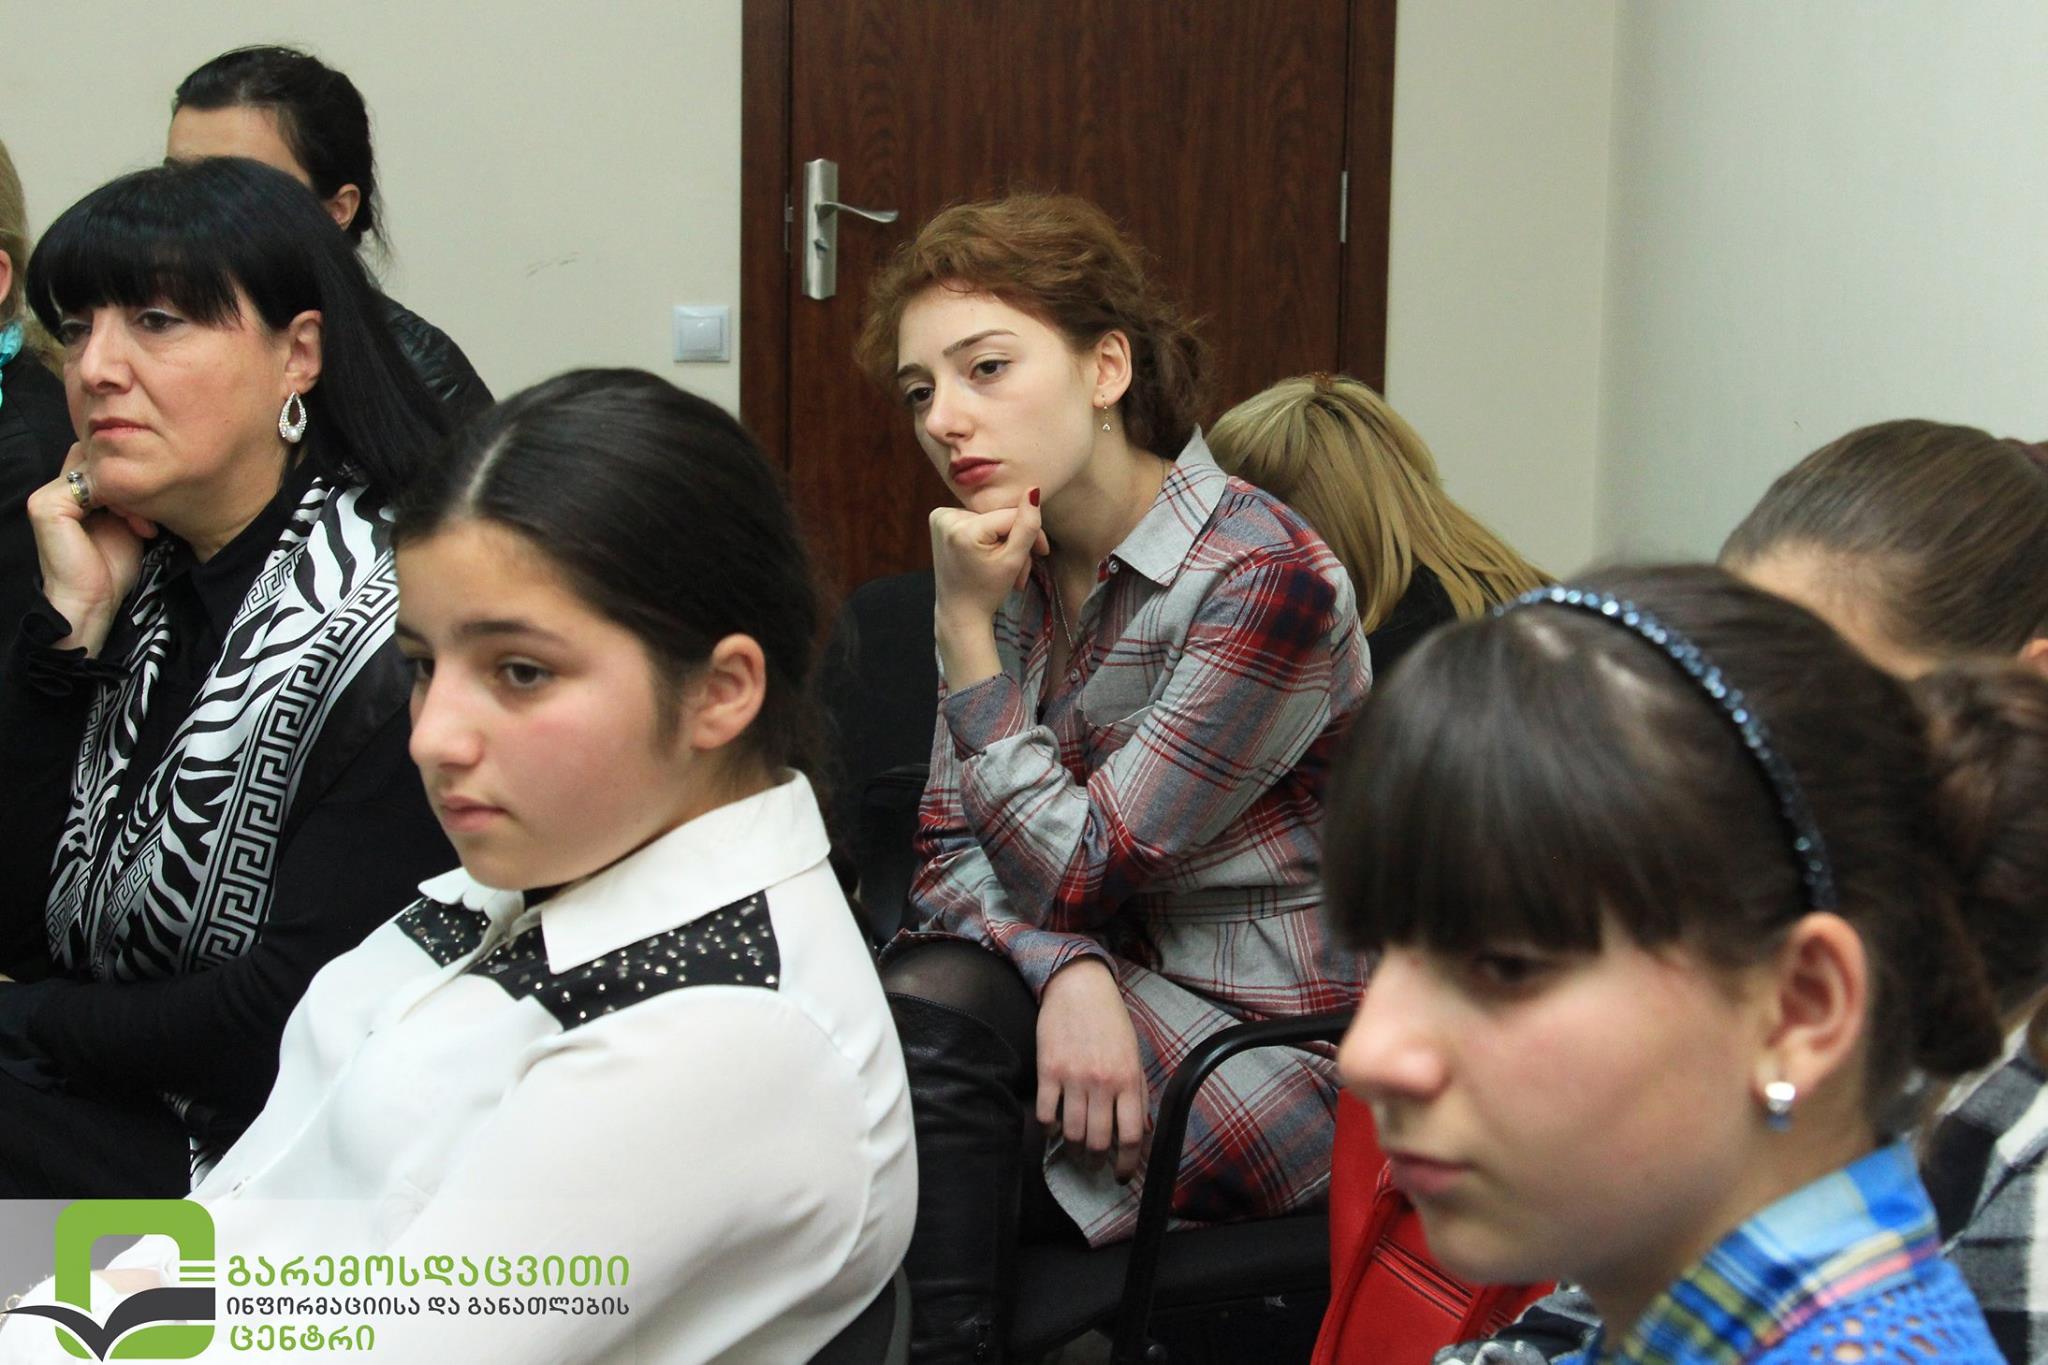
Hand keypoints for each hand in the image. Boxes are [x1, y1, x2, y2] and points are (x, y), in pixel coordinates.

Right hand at [28, 443, 156, 656]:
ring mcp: (47, 496)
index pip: (103, 462)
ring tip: (143, 525)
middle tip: (150, 517)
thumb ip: (124, 497)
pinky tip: (133, 525)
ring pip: (98, 472)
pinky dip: (117, 502)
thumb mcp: (124, 523)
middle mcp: (54, 490)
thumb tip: (146, 473)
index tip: (156, 505)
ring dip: (127, 495)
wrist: (94, 602)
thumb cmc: (110, 570)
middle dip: (131, 484)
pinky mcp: (47, 506)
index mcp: (71, 493)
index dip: (130, 478)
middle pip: (100, 462)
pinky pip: (89, 486)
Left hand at [929, 484, 1048, 627]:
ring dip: (1002, 538)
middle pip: (999, 516)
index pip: (1011, 515)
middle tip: (1022, 565)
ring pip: (989, 518)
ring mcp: (939, 518)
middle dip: (1015, 538)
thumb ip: (1027, 525)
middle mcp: (946, 518)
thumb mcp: (1013, 560)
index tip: (1041, 552)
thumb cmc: (987, 592)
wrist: (960, 612)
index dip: (1030, 531)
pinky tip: (986, 553)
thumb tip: (1033, 489)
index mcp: (963, 529)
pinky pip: (974, 518)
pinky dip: (985, 534)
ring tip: (1005, 564)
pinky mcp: (938, 520)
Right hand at [1036, 957, 1149, 1180]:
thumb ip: (1136, 1092)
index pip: (1131, 1135)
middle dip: (1097, 1161)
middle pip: (1099, 1141)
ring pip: (1071, 1133)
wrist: (1079, 988)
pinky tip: (1053, 1129)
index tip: (1121, 1174)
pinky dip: (1049, 1129)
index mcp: (1127, 1079)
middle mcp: (1101, 1082)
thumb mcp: (1134, 1055)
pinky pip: (1046, 1114)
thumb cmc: (1110, 1021)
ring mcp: (1072, 1078)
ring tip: (1075, 1150)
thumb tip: (1139, 1130)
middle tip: (1095, 1164)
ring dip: (1073, 1149)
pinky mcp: (1047, 1071)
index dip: (1127, 1163)